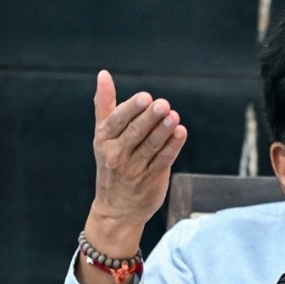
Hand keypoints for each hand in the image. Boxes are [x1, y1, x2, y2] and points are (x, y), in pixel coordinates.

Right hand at [83, 70, 186, 262]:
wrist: (116, 209)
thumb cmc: (111, 163)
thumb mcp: (103, 135)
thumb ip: (105, 105)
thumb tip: (103, 75)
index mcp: (104, 140)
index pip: (117, 121)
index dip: (131, 109)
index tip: (145, 97)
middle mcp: (117, 154)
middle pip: (135, 133)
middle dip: (150, 118)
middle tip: (164, 104)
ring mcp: (135, 168)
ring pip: (151, 146)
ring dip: (164, 130)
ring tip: (174, 116)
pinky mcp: (152, 179)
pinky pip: (164, 160)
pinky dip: (173, 146)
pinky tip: (181, 132)